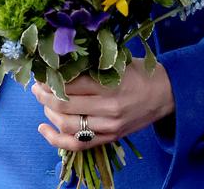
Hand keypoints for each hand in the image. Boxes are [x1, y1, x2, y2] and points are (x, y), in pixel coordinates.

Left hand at [32, 60, 174, 150]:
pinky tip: (44, 129)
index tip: (41, 72)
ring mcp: (108, 126)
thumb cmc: (141, 72)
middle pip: (64, 105)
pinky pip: (77, 144)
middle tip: (37, 85)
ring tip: (42, 101)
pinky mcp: (109, 137)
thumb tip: (62, 59)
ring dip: (49, 113)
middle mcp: (108, 108)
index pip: (71, 84)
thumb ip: (93, 63)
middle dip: (44, 95)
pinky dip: (56, 139)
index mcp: (110, 84)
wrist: (166, 94)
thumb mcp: (119, 61)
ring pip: (68, 125)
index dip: (51, 79)